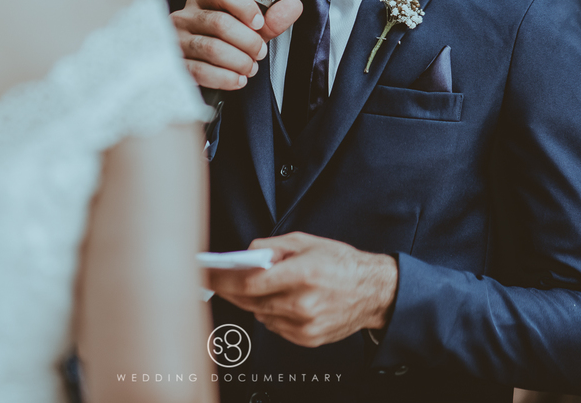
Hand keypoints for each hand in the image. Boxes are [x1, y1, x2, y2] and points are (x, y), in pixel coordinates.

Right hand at [171, 0, 301, 89]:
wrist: (198, 70)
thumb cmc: (225, 44)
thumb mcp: (248, 31)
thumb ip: (271, 20)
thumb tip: (295, 6)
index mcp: (202, 0)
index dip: (244, 6)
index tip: (259, 23)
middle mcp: (185, 17)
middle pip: (220, 23)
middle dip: (248, 41)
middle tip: (260, 53)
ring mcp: (177, 41)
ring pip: (212, 48)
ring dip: (239, 61)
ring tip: (250, 68)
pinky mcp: (176, 66)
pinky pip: (201, 71)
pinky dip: (226, 78)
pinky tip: (238, 80)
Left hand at [206, 232, 397, 347]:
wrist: (373, 292)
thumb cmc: (342, 264)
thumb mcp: (306, 242)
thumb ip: (272, 246)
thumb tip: (246, 254)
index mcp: (303, 274)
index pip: (250, 282)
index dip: (224, 279)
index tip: (207, 274)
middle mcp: (303, 302)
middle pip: (250, 300)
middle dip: (230, 289)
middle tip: (216, 280)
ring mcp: (304, 324)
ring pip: (260, 314)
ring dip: (252, 300)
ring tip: (256, 285)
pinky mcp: (307, 338)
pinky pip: (274, 326)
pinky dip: (269, 313)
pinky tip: (277, 301)